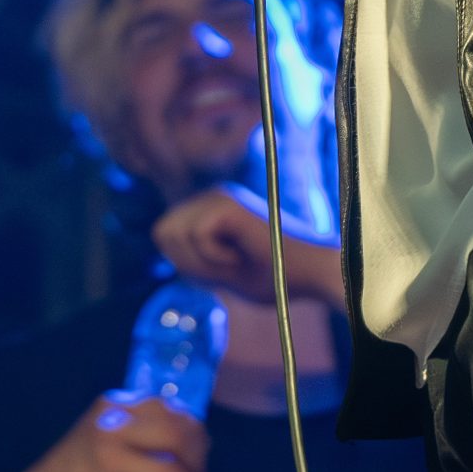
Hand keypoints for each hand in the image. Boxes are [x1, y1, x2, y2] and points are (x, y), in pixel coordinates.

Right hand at [0, 394, 207, 471]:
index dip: (195, 433)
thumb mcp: (101, 431)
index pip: (170, 410)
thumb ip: (135, 425)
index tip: (197, 454)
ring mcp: (111, 461)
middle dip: (199, 463)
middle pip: (179, 437)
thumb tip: (191, 433)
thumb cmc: (78, 469)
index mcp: (112, 407)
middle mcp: (111, 428)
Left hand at [152, 183, 340, 306]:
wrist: (313, 273)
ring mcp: (218, 197)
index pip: (164, 236)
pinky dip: (215, 258)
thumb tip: (159, 237)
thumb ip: (192, 256)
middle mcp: (210, 196)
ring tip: (237, 261)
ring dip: (203, 262)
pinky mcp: (226, 205)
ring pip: (174, 236)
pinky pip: (196, 238)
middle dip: (190, 263)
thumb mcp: (221, 270)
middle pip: (162, 234)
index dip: (185, 262)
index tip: (222, 270)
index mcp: (209, 208)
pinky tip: (242, 257)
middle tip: (230, 267)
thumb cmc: (275, 275)